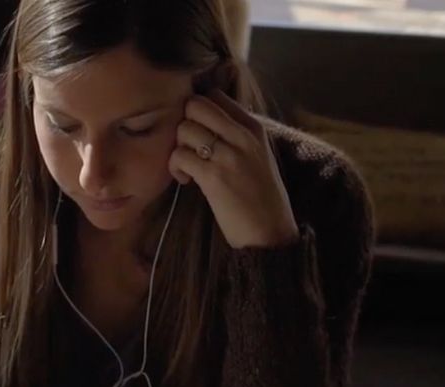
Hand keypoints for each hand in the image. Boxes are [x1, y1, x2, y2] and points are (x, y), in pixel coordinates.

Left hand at [168, 89, 299, 248]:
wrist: (269, 232)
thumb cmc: (261, 197)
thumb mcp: (257, 156)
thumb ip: (236, 135)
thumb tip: (206, 121)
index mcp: (253, 127)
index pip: (216, 96)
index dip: (196, 110)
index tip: (196, 131)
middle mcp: (242, 135)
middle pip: (195, 105)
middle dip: (183, 124)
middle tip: (188, 147)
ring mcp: (228, 155)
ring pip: (184, 129)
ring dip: (177, 148)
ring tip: (187, 167)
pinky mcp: (213, 176)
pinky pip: (180, 155)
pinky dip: (176, 167)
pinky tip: (186, 180)